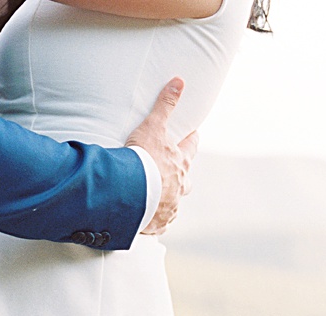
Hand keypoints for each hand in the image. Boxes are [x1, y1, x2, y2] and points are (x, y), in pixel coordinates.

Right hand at [125, 78, 198, 234]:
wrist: (132, 194)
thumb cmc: (144, 161)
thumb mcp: (153, 127)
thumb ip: (165, 104)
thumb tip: (179, 80)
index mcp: (180, 163)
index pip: (190, 148)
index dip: (191, 140)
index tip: (192, 136)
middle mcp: (179, 186)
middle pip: (186, 182)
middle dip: (182, 178)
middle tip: (176, 175)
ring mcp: (170, 207)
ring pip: (174, 205)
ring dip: (169, 202)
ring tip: (159, 202)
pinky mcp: (158, 223)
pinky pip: (160, 224)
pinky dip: (156, 222)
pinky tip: (150, 222)